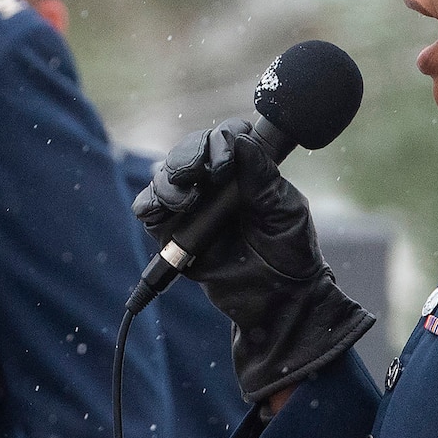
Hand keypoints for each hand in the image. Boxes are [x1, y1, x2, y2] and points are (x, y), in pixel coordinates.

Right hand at [132, 119, 373, 402]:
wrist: (277, 301)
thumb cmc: (289, 253)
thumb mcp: (284, 210)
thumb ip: (262, 176)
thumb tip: (240, 141)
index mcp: (246, 169)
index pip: (225, 137)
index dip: (221, 139)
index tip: (226, 162)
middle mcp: (214, 182)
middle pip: (188, 150)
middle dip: (189, 156)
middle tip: (200, 173)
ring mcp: (191, 206)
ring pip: (163, 176)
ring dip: (169, 181)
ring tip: (184, 200)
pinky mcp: (171, 234)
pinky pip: (148, 211)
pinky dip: (148, 204)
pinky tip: (160, 210)